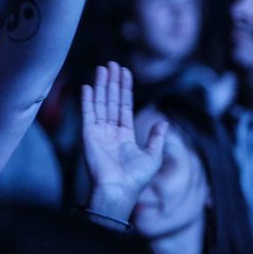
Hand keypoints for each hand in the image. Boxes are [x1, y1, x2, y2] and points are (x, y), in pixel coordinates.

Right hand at [80, 61, 168, 219]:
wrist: (119, 190)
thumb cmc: (136, 178)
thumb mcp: (153, 156)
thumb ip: (157, 138)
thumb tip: (164, 122)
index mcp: (125, 135)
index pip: (124, 106)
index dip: (125, 89)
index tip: (125, 72)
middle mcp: (110, 131)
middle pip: (111, 100)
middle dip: (112, 82)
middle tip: (112, 64)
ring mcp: (98, 132)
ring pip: (100, 103)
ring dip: (101, 85)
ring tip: (103, 68)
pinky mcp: (88, 134)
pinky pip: (88, 113)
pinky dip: (88, 100)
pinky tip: (88, 86)